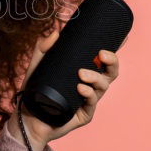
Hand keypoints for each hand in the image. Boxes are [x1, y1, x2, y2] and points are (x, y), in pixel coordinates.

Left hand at [11, 27, 120, 145]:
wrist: (27, 119)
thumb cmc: (34, 92)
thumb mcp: (36, 66)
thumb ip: (43, 48)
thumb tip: (56, 32)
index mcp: (83, 71)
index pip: (102, 60)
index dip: (114, 49)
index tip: (123, 37)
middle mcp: (89, 85)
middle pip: (111, 72)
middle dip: (112, 61)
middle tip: (102, 54)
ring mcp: (88, 100)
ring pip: (103, 86)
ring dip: (96, 77)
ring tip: (82, 74)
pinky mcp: (84, 114)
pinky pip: (92, 103)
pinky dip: (88, 94)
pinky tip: (81, 89)